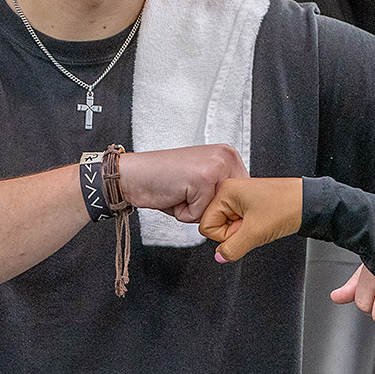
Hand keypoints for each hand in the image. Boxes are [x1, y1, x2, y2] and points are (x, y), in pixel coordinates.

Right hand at [116, 144, 245, 221]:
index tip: (198, 193)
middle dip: (208, 209)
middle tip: (187, 192)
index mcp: (229, 155)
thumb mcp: (203, 183)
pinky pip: (200, 216)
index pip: (241, 196)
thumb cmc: (164, 181)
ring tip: (180, 193)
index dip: (219, 205)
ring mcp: (216, 165)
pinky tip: (174, 194)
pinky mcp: (203, 179)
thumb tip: (240, 218)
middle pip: (232, 206)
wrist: (133, 175)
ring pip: (217, 212)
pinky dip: (184, 213)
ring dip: (196, 212)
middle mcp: (226, 156)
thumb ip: (223, 193)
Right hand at [199, 178, 303, 260]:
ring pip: (229, 226)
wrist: (309, 203)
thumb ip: (232, 249)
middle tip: (253, 226)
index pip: (206, 225)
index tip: (242, 231)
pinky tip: (262, 223)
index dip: (224, 236)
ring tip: (259, 223)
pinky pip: (240, 223)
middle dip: (234, 233)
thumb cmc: (286, 206)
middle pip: (217, 225)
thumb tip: (220, 257)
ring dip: (243, 231)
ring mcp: (240, 197)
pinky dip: (250, 228)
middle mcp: (230, 191)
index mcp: (225, 192)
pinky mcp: (249, 203)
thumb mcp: (255, 233)